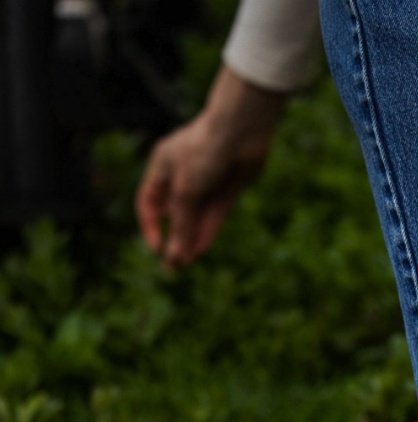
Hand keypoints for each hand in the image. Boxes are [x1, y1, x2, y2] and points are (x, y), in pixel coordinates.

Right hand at [136, 67, 286, 267]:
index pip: (149, 202)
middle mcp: (183, 174)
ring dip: (190, 239)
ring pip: (196, 216)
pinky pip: (214, 215)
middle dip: (174, 238)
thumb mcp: (187, 191)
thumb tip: (174, 256)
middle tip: (174, 265)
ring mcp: (207, 182)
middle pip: (174, 213)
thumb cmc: (205, 152)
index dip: (150, 225)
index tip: (157, 246)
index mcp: (162, 166)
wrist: (240, 131)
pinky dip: (207, 231)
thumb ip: (181, 224)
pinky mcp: (228, 188)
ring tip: (186, 263)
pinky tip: (201, 249)